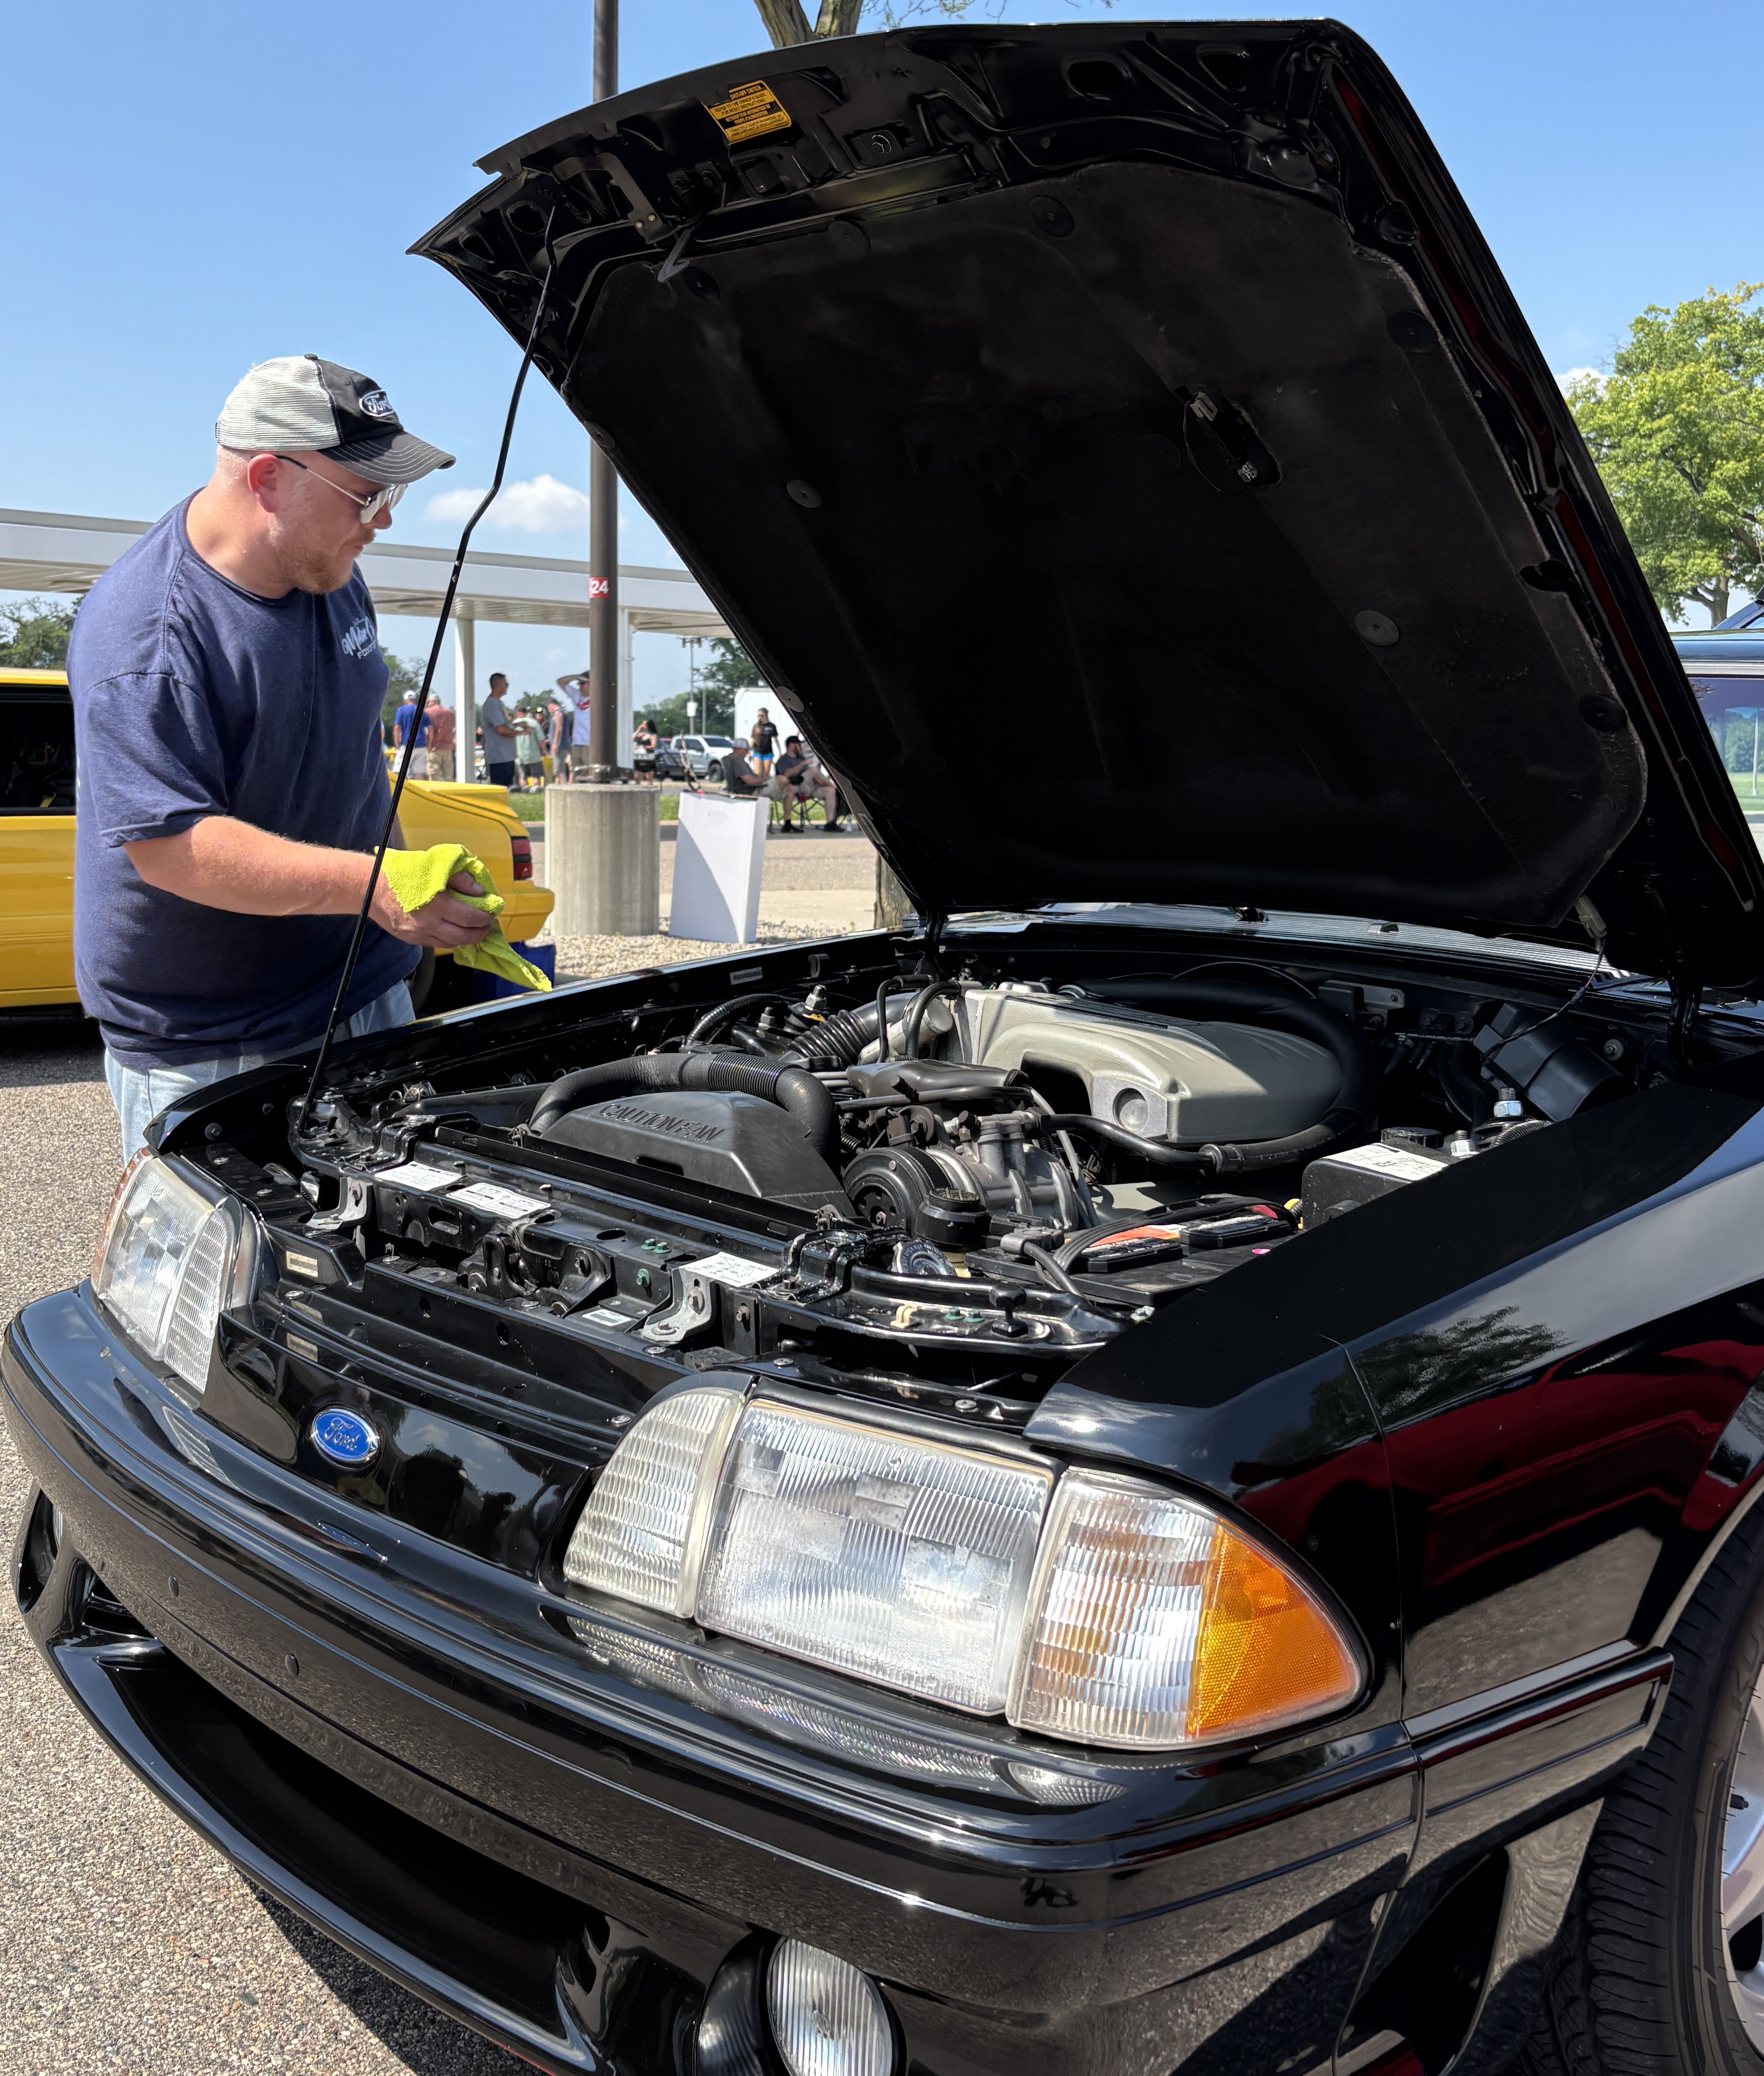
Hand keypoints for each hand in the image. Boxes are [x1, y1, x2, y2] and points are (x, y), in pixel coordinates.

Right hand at [371, 867, 495, 948]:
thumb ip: (459, 879)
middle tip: (487, 925)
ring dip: (466, 939)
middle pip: (463, 936)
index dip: (485, 916)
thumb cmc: (401, 871)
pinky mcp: (410, 939)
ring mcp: (419, 934)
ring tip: (474, 930)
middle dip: (479, 932)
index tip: (492, 912)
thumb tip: (479, 892)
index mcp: (437, 904)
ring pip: (450, 943)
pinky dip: (449, 939)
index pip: (470, 917)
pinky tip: (454, 931)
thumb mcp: (433, 866)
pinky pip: (436, 943)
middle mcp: (429, 924)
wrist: (368, 887)